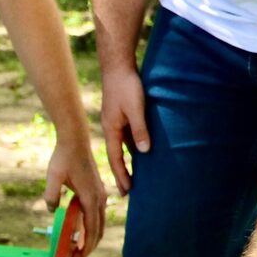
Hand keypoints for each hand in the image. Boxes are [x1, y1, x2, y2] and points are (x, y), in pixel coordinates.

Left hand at [43, 130, 107, 256]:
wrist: (74, 141)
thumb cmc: (63, 158)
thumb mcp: (53, 176)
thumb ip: (51, 195)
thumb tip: (51, 210)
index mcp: (91, 197)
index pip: (91, 229)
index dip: (86, 246)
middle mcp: (100, 197)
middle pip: (98, 230)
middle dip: (89, 246)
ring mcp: (101, 194)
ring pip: (99, 223)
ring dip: (91, 238)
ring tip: (78, 249)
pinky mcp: (97, 191)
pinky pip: (97, 215)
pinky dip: (91, 227)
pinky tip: (81, 232)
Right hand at [99, 63, 148, 196]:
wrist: (117, 66)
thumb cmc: (126, 86)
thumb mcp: (135, 109)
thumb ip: (140, 130)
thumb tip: (144, 152)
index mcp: (111, 129)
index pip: (115, 158)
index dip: (121, 175)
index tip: (126, 190)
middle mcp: (112, 128)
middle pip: (117, 156)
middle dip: (122, 173)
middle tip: (127, 191)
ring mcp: (116, 121)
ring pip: (124, 146)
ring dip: (129, 161)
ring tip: (136, 175)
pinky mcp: (122, 114)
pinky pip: (128, 135)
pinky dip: (133, 146)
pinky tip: (141, 151)